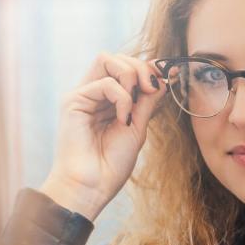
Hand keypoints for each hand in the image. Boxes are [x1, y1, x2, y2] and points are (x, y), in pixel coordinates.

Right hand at [39, 53, 167, 219]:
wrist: (92, 187)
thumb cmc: (112, 164)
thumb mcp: (138, 127)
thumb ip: (147, 100)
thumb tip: (164, 74)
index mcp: (107, 100)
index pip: (126, 68)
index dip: (148, 67)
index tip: (171, 74)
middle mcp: (92, 94)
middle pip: (115, 57)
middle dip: (140, 68)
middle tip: (152, 89)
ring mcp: (82, 95)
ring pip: (107, 59)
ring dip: (131, 76)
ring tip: (136, 104)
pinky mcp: (73, 101)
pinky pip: (104, 83)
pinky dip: (122, 98)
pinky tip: (122, 120)